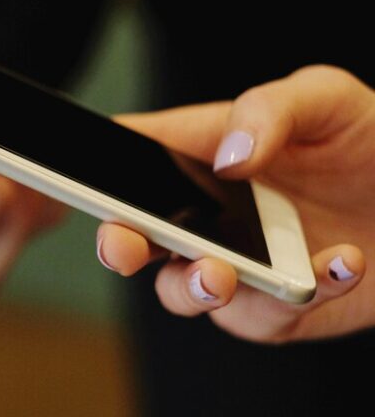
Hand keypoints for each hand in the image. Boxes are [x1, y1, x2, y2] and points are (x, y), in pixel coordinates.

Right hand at [97, 65, 373, 341]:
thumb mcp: (327, 99)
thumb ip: (269, 110)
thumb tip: (229, 158)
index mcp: (202, 155)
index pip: (130, 158)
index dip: (92, 169)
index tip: (71, 176)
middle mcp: (206, 215)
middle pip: (134, 236)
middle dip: (116, 245)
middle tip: (121, 247)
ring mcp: (236, 266)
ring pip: (182, 291)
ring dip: (194, 286)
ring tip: (223, 272)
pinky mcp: (275, 311)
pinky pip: (260, 317)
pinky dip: (294, 296)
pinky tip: (344, 261)